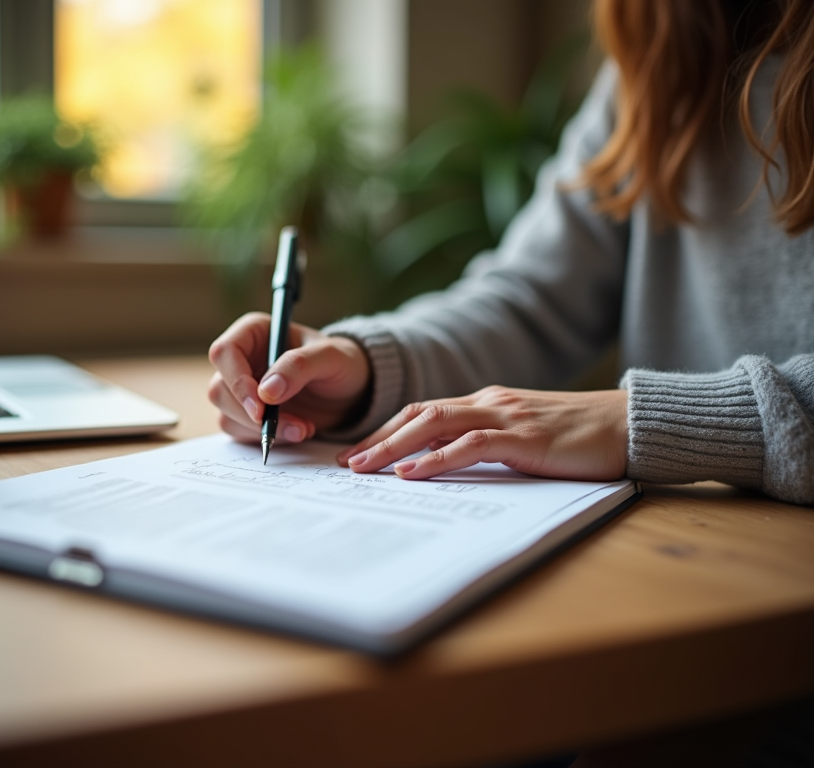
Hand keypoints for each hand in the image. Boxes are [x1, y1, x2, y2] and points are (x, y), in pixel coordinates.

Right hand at [208, 312, 370, 443]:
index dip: (236, 381)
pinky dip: (264, 438)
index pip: (225, 352)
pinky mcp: (247, 414)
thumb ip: (298, 366)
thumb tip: (266, 392)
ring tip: (302, 429)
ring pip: (225, 414)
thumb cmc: (342, 363)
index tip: (261, 407)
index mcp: (254, 332)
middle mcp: (242, 359)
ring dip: (260, 430)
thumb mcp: (331, 357)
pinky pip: (238, 431)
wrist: (351, 392)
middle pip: (220, 388)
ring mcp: (241, 388)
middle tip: (291, 426)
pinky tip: (295, 432)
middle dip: (251, 414)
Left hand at [337, 386, 627, 480]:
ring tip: (364, 469)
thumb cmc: (581, 438)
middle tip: (346, 464)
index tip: (360, 452)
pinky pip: (471, 445)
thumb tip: (449, 468)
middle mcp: (490, 402)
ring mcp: (507, 415)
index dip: (389, 430)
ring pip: (435, 423)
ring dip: (395, 447)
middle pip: (419, 414)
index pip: (425, 411)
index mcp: (487, 402)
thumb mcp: (525, 438)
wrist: (632, 425)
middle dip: (379, 438)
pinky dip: (437, 458)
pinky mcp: (525, 436)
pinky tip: (412, 473)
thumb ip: (490, 445)